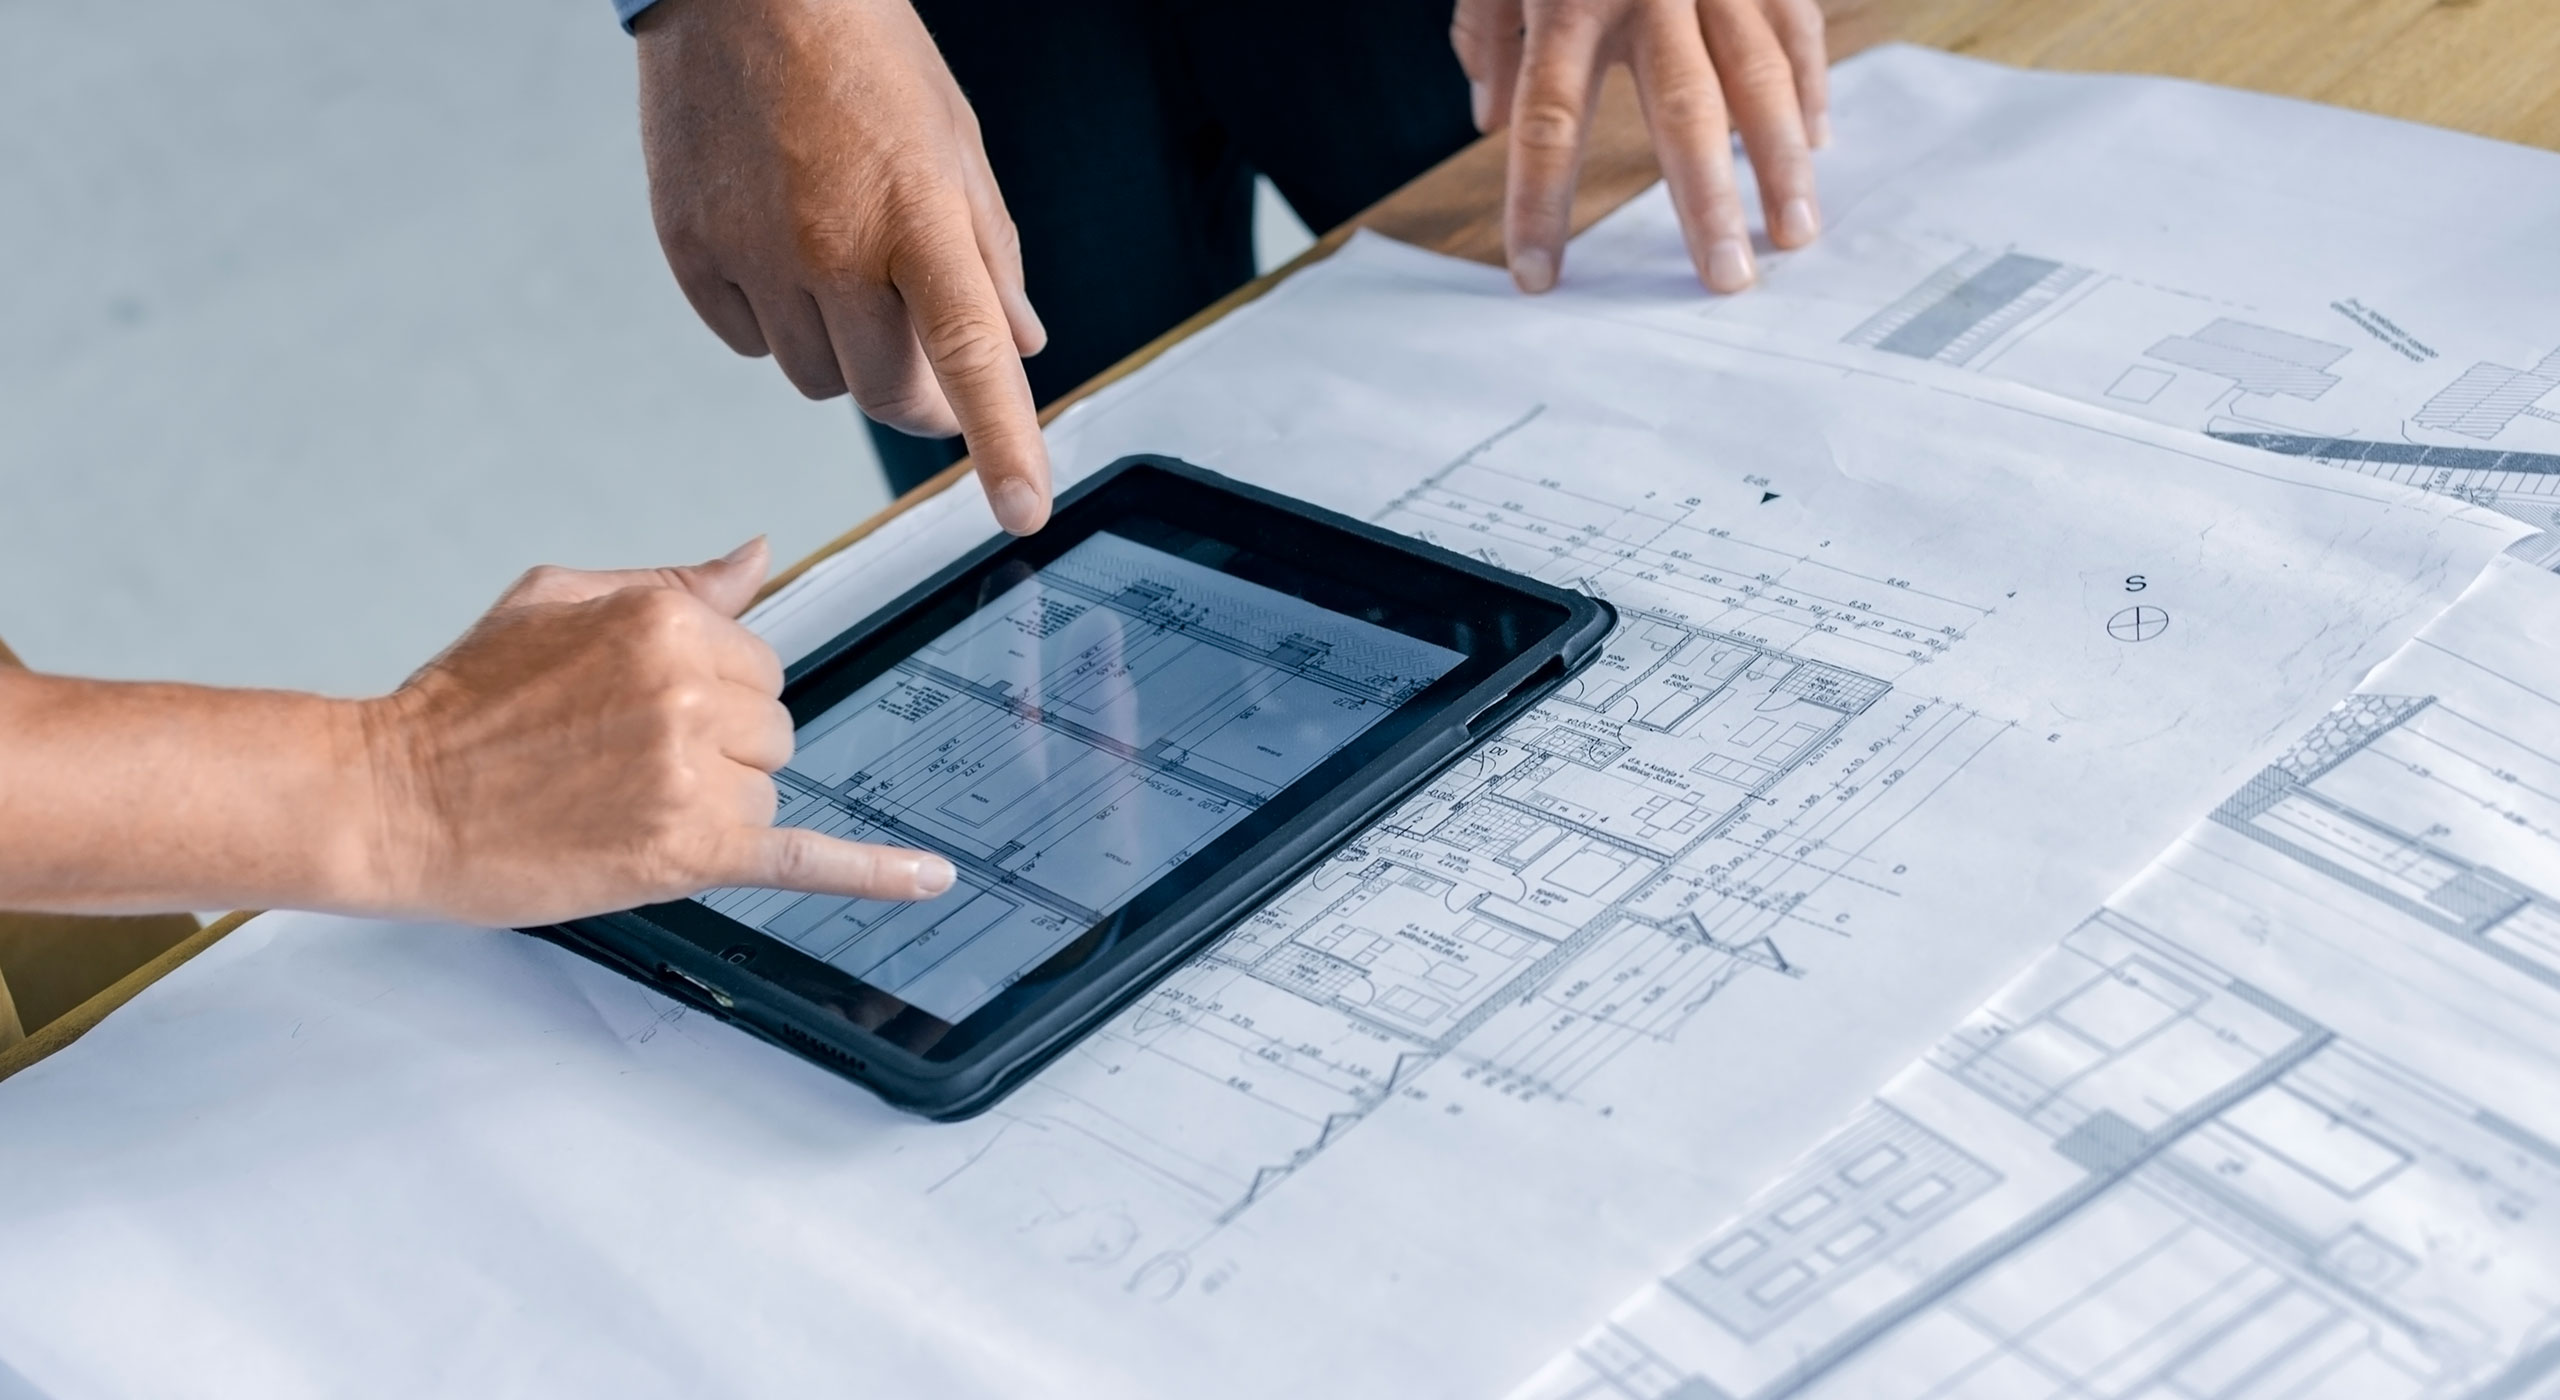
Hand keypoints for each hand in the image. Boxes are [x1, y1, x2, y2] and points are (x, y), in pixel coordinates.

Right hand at [360, 540, 954, 925]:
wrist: (389, 798)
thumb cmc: (462, 701)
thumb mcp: (558, 600)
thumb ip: (672, 583)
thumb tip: (760, 554)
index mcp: (667, 619)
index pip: (757, 661)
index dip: (705, 695)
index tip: (639, 715)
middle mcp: (691, 687)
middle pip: (772, 725)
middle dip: (714, 747)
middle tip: (619, 763)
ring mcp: (693, 770)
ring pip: (766, 787)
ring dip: (714, 803)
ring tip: (616, 803)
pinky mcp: (690, 848)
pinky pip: (806, 858)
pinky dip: (874, 872)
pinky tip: (930, 877)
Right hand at [636, 0, 1052, 533]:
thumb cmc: (860, 50)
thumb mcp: (955, 142)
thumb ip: (991, 252)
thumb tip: (1022, 345)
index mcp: (918, 217)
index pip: (970, 356)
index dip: (1002, 444)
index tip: (1024, 511)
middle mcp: (835, 246)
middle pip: (886, 395)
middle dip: (917, 395)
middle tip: (926, 357)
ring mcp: (756, 253)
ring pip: (815, 380)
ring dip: (841, 354)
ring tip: (842, 270)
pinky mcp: (692, 251)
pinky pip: (747, 342)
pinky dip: (772, 322)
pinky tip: (779, 253)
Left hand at [1453, 0, 1828, 294]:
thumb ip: (1484, 33)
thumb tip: (1491, 122)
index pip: (1545, 122)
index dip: (1540, 205)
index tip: (1538, 278)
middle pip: (1683, 111)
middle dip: (1707, 203)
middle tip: (1725, 281)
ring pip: (1761, 74)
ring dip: (1783, 161)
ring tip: (1795, 233)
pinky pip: (1797, 26)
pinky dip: (1810, 89)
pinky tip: (1816, 145)